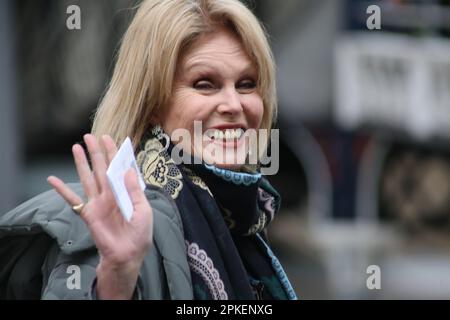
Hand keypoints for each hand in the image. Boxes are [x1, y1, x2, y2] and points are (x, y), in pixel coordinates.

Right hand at [47, 134, 152, 298]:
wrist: (127, 255)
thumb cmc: (139, 234)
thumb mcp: (143, 211)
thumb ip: (134, 191)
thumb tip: (128, 170)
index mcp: (126, 191)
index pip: (120, 168)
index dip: (115, 153)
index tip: (110, 138)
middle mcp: (111, 193)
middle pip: (102, 168)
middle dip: (97, 152)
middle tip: (90, 136)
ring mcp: (99, 202)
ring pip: (88, 177)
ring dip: (82, 162)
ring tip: (76, 147)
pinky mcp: (88, 213)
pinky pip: (73, 199)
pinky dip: (62, 190)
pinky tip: (52, 179)